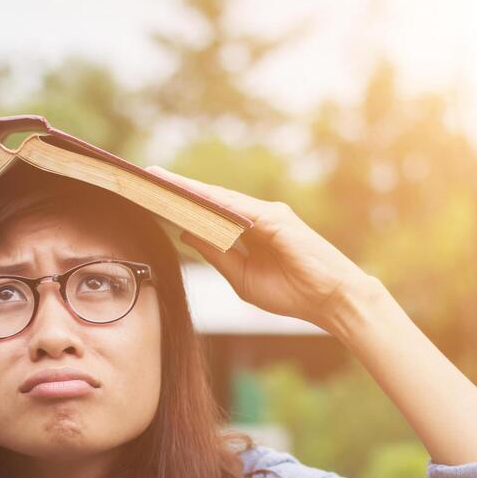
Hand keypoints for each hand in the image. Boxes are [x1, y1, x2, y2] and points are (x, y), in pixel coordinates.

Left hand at [144, 165, 377, 328]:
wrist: (329, 301)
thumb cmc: (292, 293)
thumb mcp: (242, 278)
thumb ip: (217, 254)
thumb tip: (185, 234)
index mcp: (248, 231)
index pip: (208, 213)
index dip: (181, 203)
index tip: (151, 195)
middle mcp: (256, 216)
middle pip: (210, 199)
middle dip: (179, 188)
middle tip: (146, 176)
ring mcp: (268, 214)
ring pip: (220, 198)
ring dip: (190, 190)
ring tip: (160, 182)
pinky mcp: (277, 219)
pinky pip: (238, 208)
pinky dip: (214, 202)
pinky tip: (190, 199)